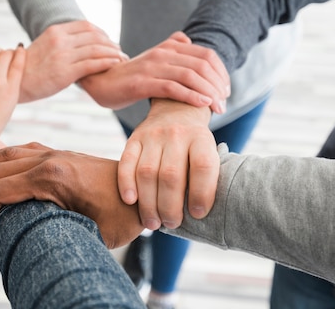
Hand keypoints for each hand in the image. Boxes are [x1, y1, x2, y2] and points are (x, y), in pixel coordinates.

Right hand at [0, 143, 143, 248]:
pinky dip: (0, 158)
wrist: (146, 190)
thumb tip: (26, 237)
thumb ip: (56, 229)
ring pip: (4, 154)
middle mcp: (48, 158)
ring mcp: (53, 152)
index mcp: (51, 177)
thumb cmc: (122, 215)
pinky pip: (20, 149)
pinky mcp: (58, 153)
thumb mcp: (90, 231)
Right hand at [20, 20, 125, 101]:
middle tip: (120, 51)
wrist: (16, 82)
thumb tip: (79, 43)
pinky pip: (93, 64)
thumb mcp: (45, 46)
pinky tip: (115, 65)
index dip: (102, 32)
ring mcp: (63, 56)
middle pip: (94, 36)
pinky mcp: (66, 72)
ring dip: (113, 53)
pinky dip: (108, 63)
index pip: (86, 25)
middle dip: (111, 43)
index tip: (109, 41)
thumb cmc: (31, 68)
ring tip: (122, 59)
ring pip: (97, 49)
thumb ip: (62, 42)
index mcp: (55, 31)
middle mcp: (60, 40)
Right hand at [78, 32, 229, 111]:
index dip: (221, 72)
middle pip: (202, 65)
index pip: (206, 55)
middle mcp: (163, 53)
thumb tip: (187, 40)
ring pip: (191, 76)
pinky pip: (173, 88)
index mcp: (169, 47)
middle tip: (224, 102)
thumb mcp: (152, 58)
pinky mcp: (142, 83)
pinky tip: (203, 104)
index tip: (226, 90)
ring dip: (209, 93)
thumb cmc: (129, 75)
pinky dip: (192, 96)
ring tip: (218, 108)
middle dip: (219, 85)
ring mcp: (152, 67)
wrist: (99, 81)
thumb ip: (170, 48)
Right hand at [118, 99, 219, 229]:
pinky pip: (126, 162)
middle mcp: (176, 134)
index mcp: (201, 138)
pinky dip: (126, 184)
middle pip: (171, 175)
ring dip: (148, 203)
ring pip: (147, 173)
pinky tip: (130, 202)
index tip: (197, 214)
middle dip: (170, 206)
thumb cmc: (195, 145)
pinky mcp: (134, 138)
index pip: (203, 166)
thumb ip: (204, 177)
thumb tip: (197, 215)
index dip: (201, 194)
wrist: (176, 112)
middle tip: (171, 223)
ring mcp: (152, 135)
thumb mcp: (208, 152)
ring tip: (152, 222)